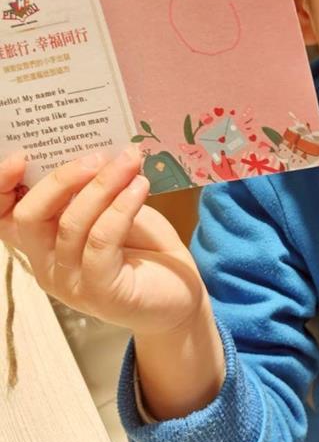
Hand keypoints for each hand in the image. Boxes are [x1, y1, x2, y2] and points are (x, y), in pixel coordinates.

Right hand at [0, 147, 207, 335]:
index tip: (21, 156)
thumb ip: (92, 188)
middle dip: (62, 178)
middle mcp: (45, 264)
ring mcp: (70, 283)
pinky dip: (121, 207)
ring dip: (103, 185)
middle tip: (97, 156)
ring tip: (130, 162)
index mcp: (41, 241)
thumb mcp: (112, 209)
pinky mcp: (100, 293)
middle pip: (30, 216)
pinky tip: (140, 187)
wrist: (178, 293)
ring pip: (70, 224)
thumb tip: (94, 148)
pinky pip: (102, 241)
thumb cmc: (142, 247)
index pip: (5, 215)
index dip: (2, 185)